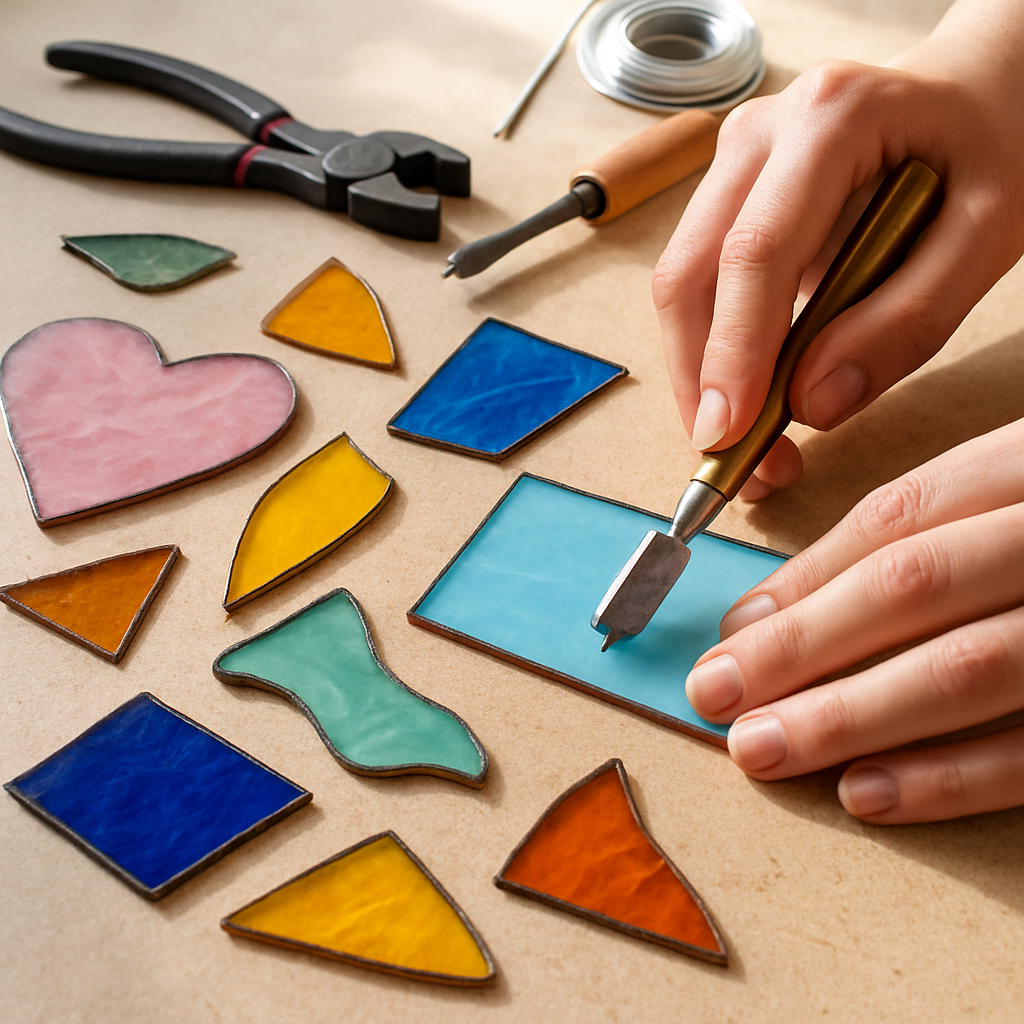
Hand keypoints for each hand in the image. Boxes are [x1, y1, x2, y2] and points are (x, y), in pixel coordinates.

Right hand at [652, 0, 1023, 498]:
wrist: (977, 93)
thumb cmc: (994, 147)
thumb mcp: (988, 234)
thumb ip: (907, 320)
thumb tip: (812, 405)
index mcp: (830, 121)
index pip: (755, 252)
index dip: (733, 352)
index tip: (728, 434)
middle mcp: (761, 135)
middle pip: (689, 274)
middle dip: (699, 378)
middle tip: (731, 459)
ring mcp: (735, 165)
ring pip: (682, 286)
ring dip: (701, 374)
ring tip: (748, 442)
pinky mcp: (730, 198)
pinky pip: (702, 287)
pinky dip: (717, 351)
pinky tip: (750, 394)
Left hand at [684, 418, 1023, 822]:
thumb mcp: (1020, 489)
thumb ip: (938, 527)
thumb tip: (789, 595)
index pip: (901, 520)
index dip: (806, 578)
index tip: (732, 629)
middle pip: (917, 588)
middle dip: (802, 647)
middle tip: (714, 695)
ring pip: (973, 669)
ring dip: (853, 719)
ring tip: (763, 751)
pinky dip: (954, 777)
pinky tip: (867, 796)